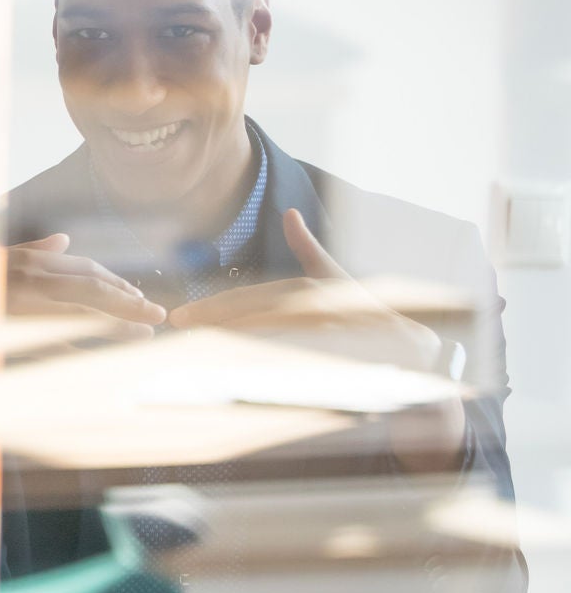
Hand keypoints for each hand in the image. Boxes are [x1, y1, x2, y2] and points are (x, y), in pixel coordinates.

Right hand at [0, 232, 164, 338]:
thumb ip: (35, 250)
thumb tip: (65, 239)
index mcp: (32, 261)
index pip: (85, 269)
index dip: (116, 283)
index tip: (138, 297)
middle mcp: (32, 280)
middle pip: (91, 289)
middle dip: (128, 302)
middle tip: (158, 313)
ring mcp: (23, 308)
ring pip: (82, 315)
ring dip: (118, 326)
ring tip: (145, 335)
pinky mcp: (12, 336)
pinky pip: (58, 346)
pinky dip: (86, 352)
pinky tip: (106, 358)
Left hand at [168, 209, 440, 367]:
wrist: (415, 354)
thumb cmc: (368, 313)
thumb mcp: (337, 279)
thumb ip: (310, 249)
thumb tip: (289, 213)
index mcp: (311, 291)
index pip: (252, 299)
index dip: (214, 307)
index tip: (178, 316)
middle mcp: (319, 309)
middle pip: (254, 317)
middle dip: (212, 322)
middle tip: (176, 326)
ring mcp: (329, 337)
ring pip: (268, 343)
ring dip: (229, 347)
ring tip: (190, 351)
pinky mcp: (337, 364)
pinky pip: (290, 369)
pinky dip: (260, 371)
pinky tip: (228, 378)